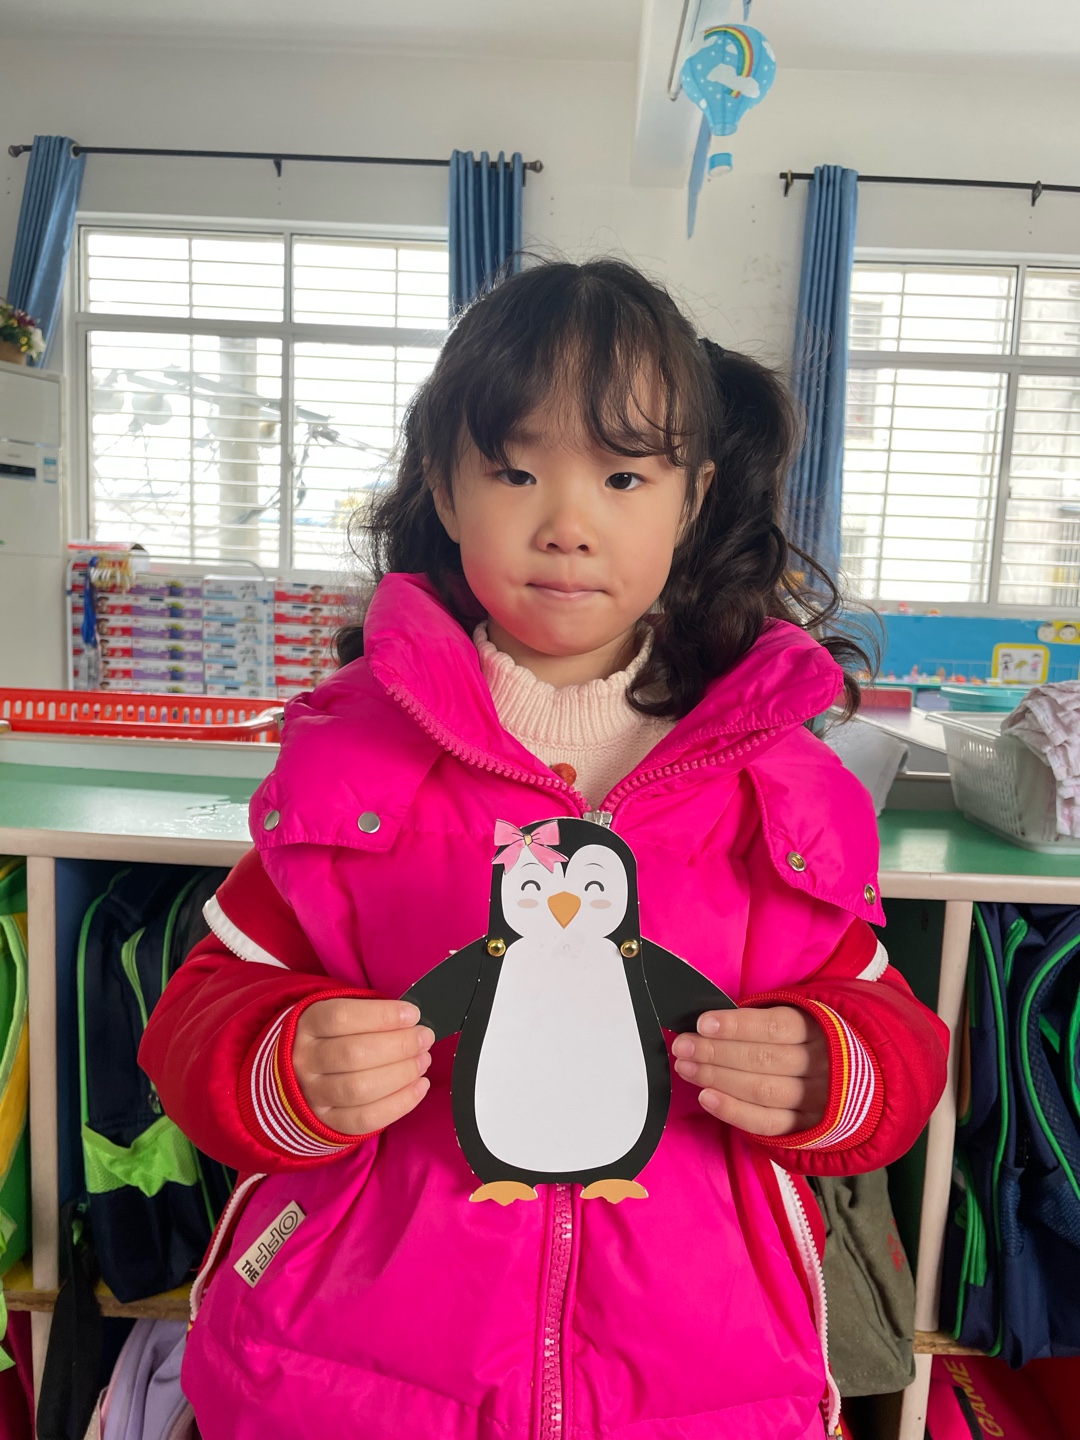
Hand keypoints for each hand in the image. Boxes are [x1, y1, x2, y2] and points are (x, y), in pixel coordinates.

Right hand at [293, 998, 434, 1135]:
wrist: (301, 1074)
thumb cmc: (335, 1037)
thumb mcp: (343, 1017)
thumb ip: (372, 1016)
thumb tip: (412, 1021)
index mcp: (307, 1025)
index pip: (342, 1017)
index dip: (382, 1016)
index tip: (412, 1015)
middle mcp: (304, 1061)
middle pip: (353, 1054)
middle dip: (399, 1046)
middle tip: (425, 1039)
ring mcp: (313, 1095)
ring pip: (359, 1089)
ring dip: (402, 1074)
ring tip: (423, 1061)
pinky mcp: (327, 1122)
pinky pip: (365, 1119)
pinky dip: (400, 1103)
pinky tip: (420, 1086)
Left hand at [671, 1005, 828, 1137]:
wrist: (860, 1081)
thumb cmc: (811, 1041)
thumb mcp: (801, 1018)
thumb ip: (763, 1020)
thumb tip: (710, 1023)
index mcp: (819, 1030)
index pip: (774, 1026)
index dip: (736, 1026)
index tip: (702, 1023)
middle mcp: (822, 1065)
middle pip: (762, 1059)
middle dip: (715, 1052)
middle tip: (683, 1046)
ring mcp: (816, 1100)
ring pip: (760, 1090)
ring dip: (716, 1078)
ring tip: (686, 1068)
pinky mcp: (806, 1127)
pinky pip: (766, 1122)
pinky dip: (733, 1111)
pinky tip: (706, 1098)